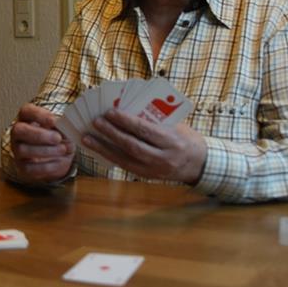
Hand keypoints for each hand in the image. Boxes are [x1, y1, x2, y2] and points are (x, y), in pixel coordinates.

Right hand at [9, 104, 74, 182]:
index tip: (54, 121)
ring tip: (62, 149)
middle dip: (39, 134)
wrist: (56, 156)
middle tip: (58, 138)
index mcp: (27, 117)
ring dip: (45, 150)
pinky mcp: (22, 166)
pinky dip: (47, 165)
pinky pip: (29, 168)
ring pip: (23, 149)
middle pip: (19, 130)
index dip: (38, 115)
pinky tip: (60, 161)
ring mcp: (17, 150)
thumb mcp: (61, 128)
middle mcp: (18, 133)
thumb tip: (66, 129)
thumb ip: (62, 127)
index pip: (26, 111)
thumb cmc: (57, 136)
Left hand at [82, 109, 206, 182]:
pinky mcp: (147, 177)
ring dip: (104, 148)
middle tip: (96, 122)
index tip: (110, 112)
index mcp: (172, 141)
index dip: (126, 121)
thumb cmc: (185, 137)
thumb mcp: (175, 125)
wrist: (199, 163)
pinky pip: (125, 166)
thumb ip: (153, 120)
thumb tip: (125, 110)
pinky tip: (98, 149)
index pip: (145, 130)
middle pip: (132, 146)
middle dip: (111, 134)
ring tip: (88, 138)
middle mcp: (163, 158)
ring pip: (124, 160)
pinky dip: (110, 156)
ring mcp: (155, 171)